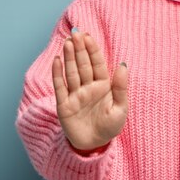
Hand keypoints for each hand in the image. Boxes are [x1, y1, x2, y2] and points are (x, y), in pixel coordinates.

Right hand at [52, 29, 127, 151]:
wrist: (94, 146)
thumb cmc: (110, 127)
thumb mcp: (120, 108)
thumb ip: (120, 87)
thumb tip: (123, 64)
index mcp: (103, 86)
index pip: (97, 64)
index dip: (92, 50)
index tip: (88, 36)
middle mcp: (88, 87)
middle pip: (83, 65)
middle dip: (79, 49)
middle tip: (76, 33)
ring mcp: (75, 95)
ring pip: (72, 72)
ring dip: (69, 57)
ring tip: (67, 42)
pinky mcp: (64, 105)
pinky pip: (60, 87)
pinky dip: (58, 74)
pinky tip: (57, 61)